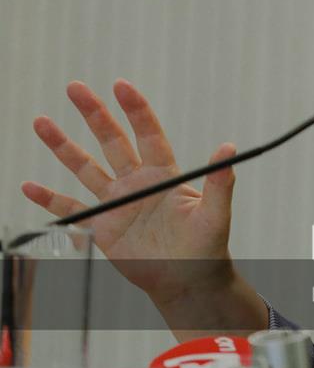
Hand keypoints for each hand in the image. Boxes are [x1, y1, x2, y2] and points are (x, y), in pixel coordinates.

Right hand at [21, 79, 238, 306]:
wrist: (188, 281)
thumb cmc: (207, 248)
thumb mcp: (215, 214)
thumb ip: (220, 182)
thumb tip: (229, 148)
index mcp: (164, 175)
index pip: (148, 134)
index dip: (135, 110)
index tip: (120, 85)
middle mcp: (138, 182)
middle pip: (112, 141)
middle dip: (94, 114)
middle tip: (75, 88)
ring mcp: (118, 203)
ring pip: (86, 168)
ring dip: (63, 147)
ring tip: (42, 122)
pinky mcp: (103, 227)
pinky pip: (72, 210)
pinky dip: (50, 199)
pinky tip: (29, 186)